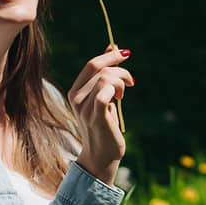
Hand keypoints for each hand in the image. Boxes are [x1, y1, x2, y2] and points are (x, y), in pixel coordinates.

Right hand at [68, 46, 132, 182]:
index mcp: (75, 91)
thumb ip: (105, 76)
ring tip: (122, 95)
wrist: (101, 156)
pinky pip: (104, 94)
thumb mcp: (103, 97)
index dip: (110, 55)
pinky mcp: (95, 117)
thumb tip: (113, 48)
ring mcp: (84, 108)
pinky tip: (119, 100)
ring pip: (105, 79)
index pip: (92, 64)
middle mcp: (76, 98)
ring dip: (120, 83)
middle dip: (120, 71)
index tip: (127, 54)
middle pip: (100, 69)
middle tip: (130, 82)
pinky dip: (115, 91)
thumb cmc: (104, 127)